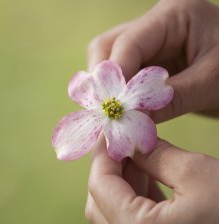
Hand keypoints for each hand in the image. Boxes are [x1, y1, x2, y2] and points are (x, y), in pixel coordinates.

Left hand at [85, 135, 218, 223]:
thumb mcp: (195, 172)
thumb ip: (153, 153)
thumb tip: (130, 138)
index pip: (99, 185)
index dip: (102, 153)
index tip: (110, 130)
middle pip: (98, 203)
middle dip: (108, 169)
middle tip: (123, 141)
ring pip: (112, 212)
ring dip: (120, 181)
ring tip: (138, 154)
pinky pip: (131, 222)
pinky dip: (133, 196)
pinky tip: (149, 175)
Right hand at [87, 0, 218, 122]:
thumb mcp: (213, 84)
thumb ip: (169, 99)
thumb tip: (129, 119)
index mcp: (175, 15)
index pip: (128, 42)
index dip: (115, 77)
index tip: (112, 109)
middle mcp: (155, 24)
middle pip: (107, 46)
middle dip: (104, 81)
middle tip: (107, 113)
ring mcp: (149, 41)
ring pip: (108, 61)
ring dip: (107, 89)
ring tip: (114, 115)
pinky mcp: (148, 60)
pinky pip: (122, 75)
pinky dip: (118, 94)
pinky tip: (122, 112)